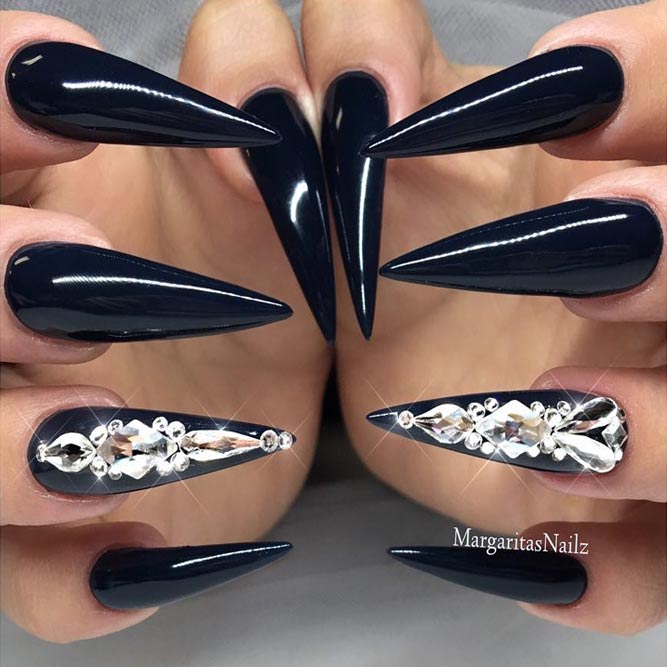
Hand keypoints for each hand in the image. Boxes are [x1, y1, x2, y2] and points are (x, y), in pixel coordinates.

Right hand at [1, 3, 331, 640]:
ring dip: (10, 450)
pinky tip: (145, 557)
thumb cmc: (289, 260)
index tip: (70, 105)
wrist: (293, 367)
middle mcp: (17, 322)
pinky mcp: (75, 532)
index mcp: (50, 207)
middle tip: (81, 280)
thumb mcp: (293, 172)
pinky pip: (35, 582)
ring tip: (112, 443)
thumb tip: (272, 105)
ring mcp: (34, 434)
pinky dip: (76, 580)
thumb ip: (273, 113)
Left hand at [319, 0, 666, 633]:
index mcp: (617, 168)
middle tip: (595, 253)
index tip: (569, 87)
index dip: (661, 78)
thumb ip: (366, 78)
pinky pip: (656, 563)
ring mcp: (642, 400)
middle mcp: (650, 287)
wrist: (374, 342)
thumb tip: (360, 86)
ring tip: (556, 429)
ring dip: (660, 434)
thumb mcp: (373, 149)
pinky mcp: (608, 505)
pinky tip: (544, 560)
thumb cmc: (378, 234)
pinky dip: (620, 575)